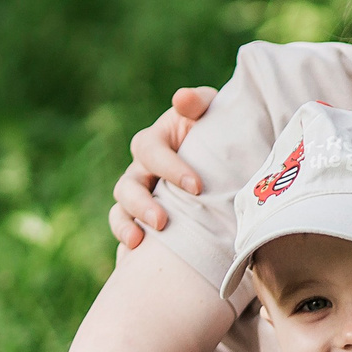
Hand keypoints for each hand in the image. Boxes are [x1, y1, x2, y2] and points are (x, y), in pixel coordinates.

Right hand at [108, 85, 216, 249]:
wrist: (230, 164)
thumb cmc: (220, 135)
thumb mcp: (213, 113)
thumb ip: (198, 103)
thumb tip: (183, 98)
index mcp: (157, 142)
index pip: (149, 149)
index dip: (169, 167)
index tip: (197, 186)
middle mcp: (142, 169)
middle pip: (128, 183)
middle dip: (142, 203)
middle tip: (163, 220)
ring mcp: (140, 195)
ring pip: (121, 209)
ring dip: (127, 223)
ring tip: (140, 239)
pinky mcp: (145, 219)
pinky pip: (125, 229)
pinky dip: (126, 240)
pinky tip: (134, 252)